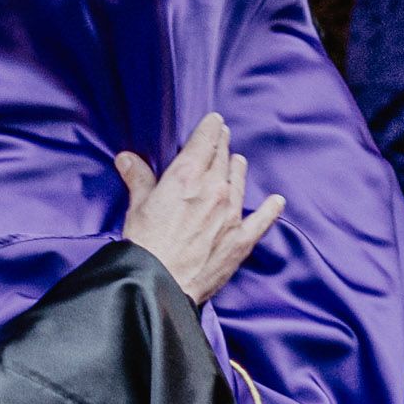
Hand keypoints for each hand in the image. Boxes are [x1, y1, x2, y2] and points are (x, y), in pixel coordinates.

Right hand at [116, 113, 284, 303]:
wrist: (161, 282)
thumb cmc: (146, 245)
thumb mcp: (138, 206)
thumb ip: (138, 178)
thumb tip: (127, 159)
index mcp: (188, 176)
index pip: (206, 140)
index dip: (211, 128)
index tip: (214, 122)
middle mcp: (214, 189)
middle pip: (223, 158)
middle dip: (222, 146)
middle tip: (222, 139)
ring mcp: (231, 214)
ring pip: (240, 181)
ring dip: (238, 169)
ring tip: (238, 162)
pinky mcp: (241, 239)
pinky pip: (262, 220)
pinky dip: (270, 210)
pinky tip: (276, 202)